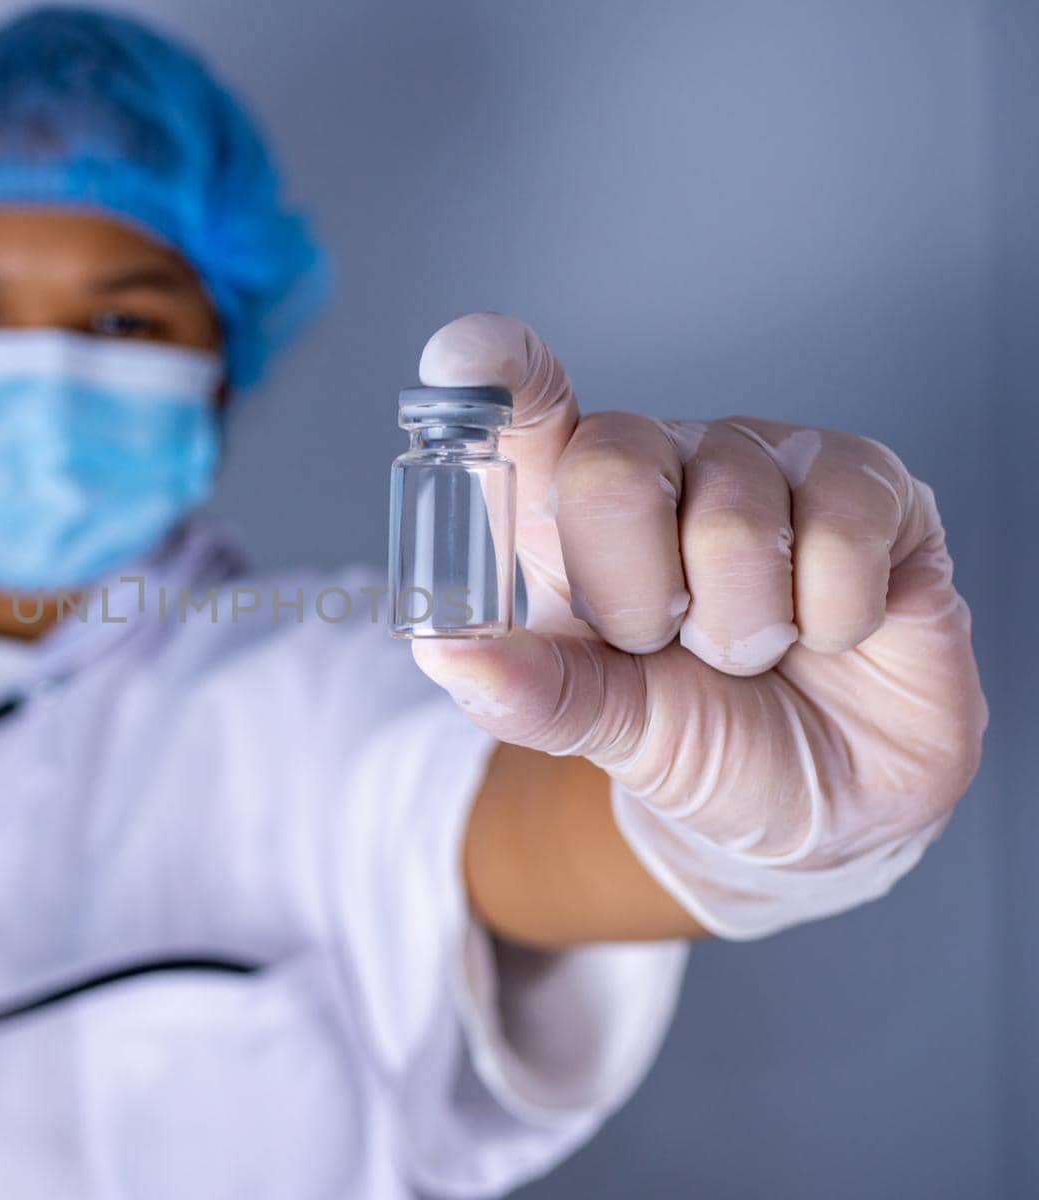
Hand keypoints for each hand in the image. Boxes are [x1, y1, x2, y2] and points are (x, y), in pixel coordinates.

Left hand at [413, 314, 985, 934]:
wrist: (826, 806)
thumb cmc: (699, 741)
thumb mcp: (601, 726)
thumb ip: (526, 691)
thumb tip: (442, 652)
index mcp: (570, 508)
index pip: (523, 411)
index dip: (496, 373)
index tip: (469, 360)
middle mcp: (662, 461)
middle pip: (612, 467)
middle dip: (635, 596)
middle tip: (663, 642)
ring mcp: (764, 459)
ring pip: (734, 519)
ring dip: (742, 628)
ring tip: (754, 651)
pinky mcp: (869, 481)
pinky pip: (839, 534)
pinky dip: (830, 619)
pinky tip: (829, 631)